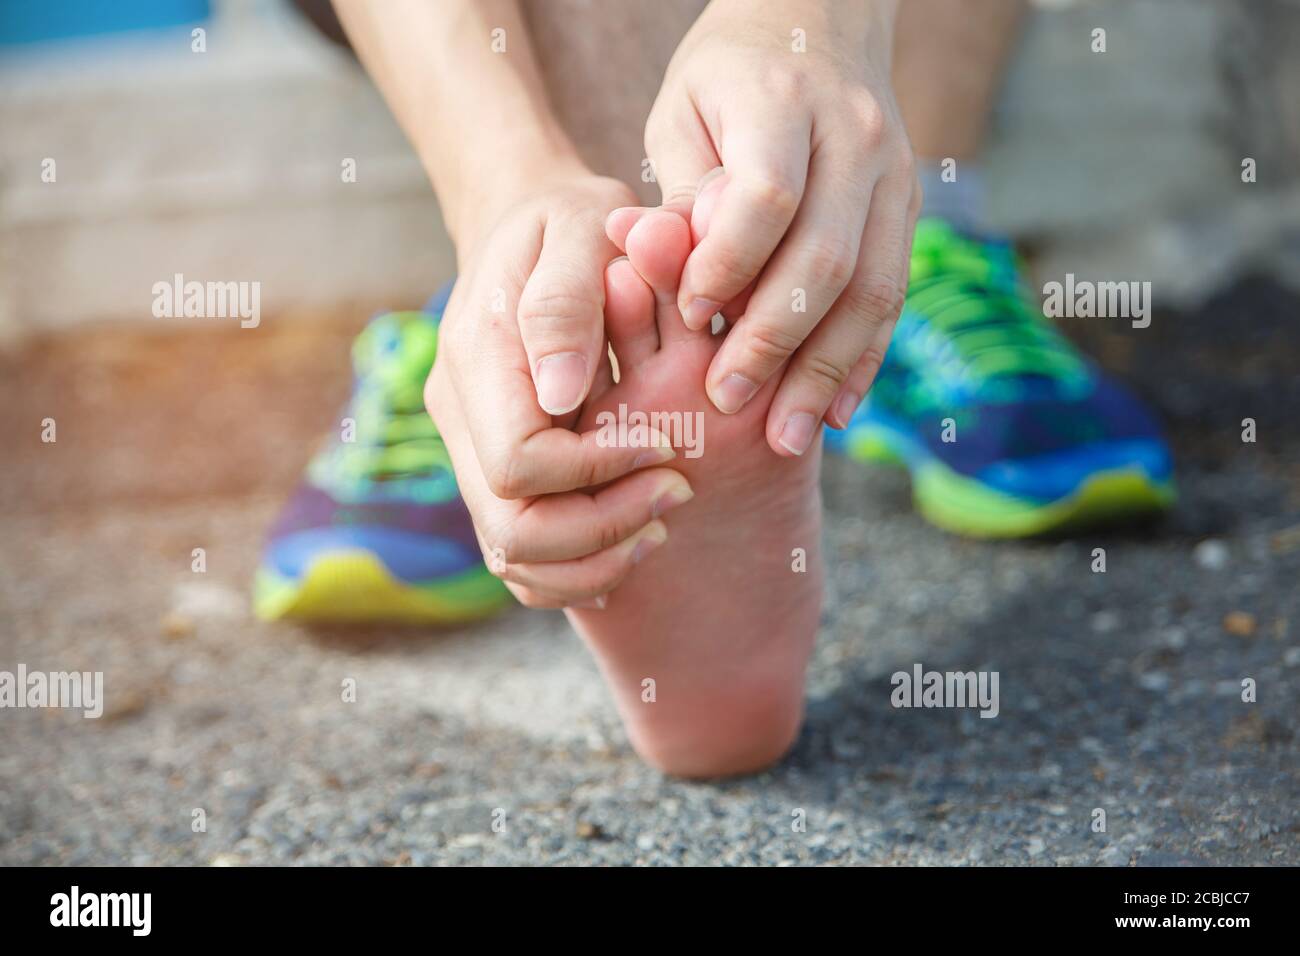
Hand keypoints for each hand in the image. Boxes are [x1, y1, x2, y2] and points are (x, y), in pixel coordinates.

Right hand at [427, 174, 692, 607]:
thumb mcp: (580, 230)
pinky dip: (576, 566)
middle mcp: (459, 416)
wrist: (532, 230)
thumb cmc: (572, 224)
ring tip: (661, 520)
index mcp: (477, 359)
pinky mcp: (492, 473)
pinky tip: (633, 537)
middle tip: (677, 492)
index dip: (599, 471)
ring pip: (512, 556)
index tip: (667, 443)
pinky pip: (519, 555)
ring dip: (595, 557)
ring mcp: (470, 451)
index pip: (522, 463)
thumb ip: (568, 304)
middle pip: (513, 528)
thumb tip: (560, 394)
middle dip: (604, 526)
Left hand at [641, 0, 919, 455]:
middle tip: (726, 402)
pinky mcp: (907, 210)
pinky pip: (892, 296)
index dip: (725, 267)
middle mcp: (855, 139)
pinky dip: (864, 359)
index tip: (687, 315)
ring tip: (785, 437)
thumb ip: (681, 191)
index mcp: (784, 102)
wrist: (820, 18)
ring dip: (825, 372)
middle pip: (824, 258)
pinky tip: (836, 411)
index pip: (764, 200)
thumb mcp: (682, 112)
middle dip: (773, 341)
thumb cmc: (726, 76)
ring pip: (870, 290)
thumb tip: (667, 269)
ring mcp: (894, 176)